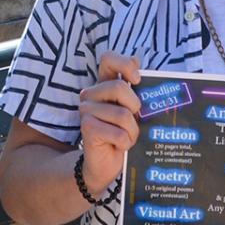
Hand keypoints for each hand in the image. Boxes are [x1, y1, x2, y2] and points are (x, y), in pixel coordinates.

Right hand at [78, 52, 140, 195]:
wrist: (107, 165)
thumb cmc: (123, 134)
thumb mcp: (133, 111)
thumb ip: (135, 88)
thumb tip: (137, 59)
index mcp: (105, 85)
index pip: (108, 60)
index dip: (124, 65)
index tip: (138, 80)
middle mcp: (92, 94)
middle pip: (119, 87)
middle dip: (134, 107)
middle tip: (135, 119)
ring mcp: (87, 110)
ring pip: (122, 114)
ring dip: (132, 131)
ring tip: (127, 138)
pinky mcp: (87, 128)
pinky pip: (118, 132)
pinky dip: (125, 142)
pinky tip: (119, 146)